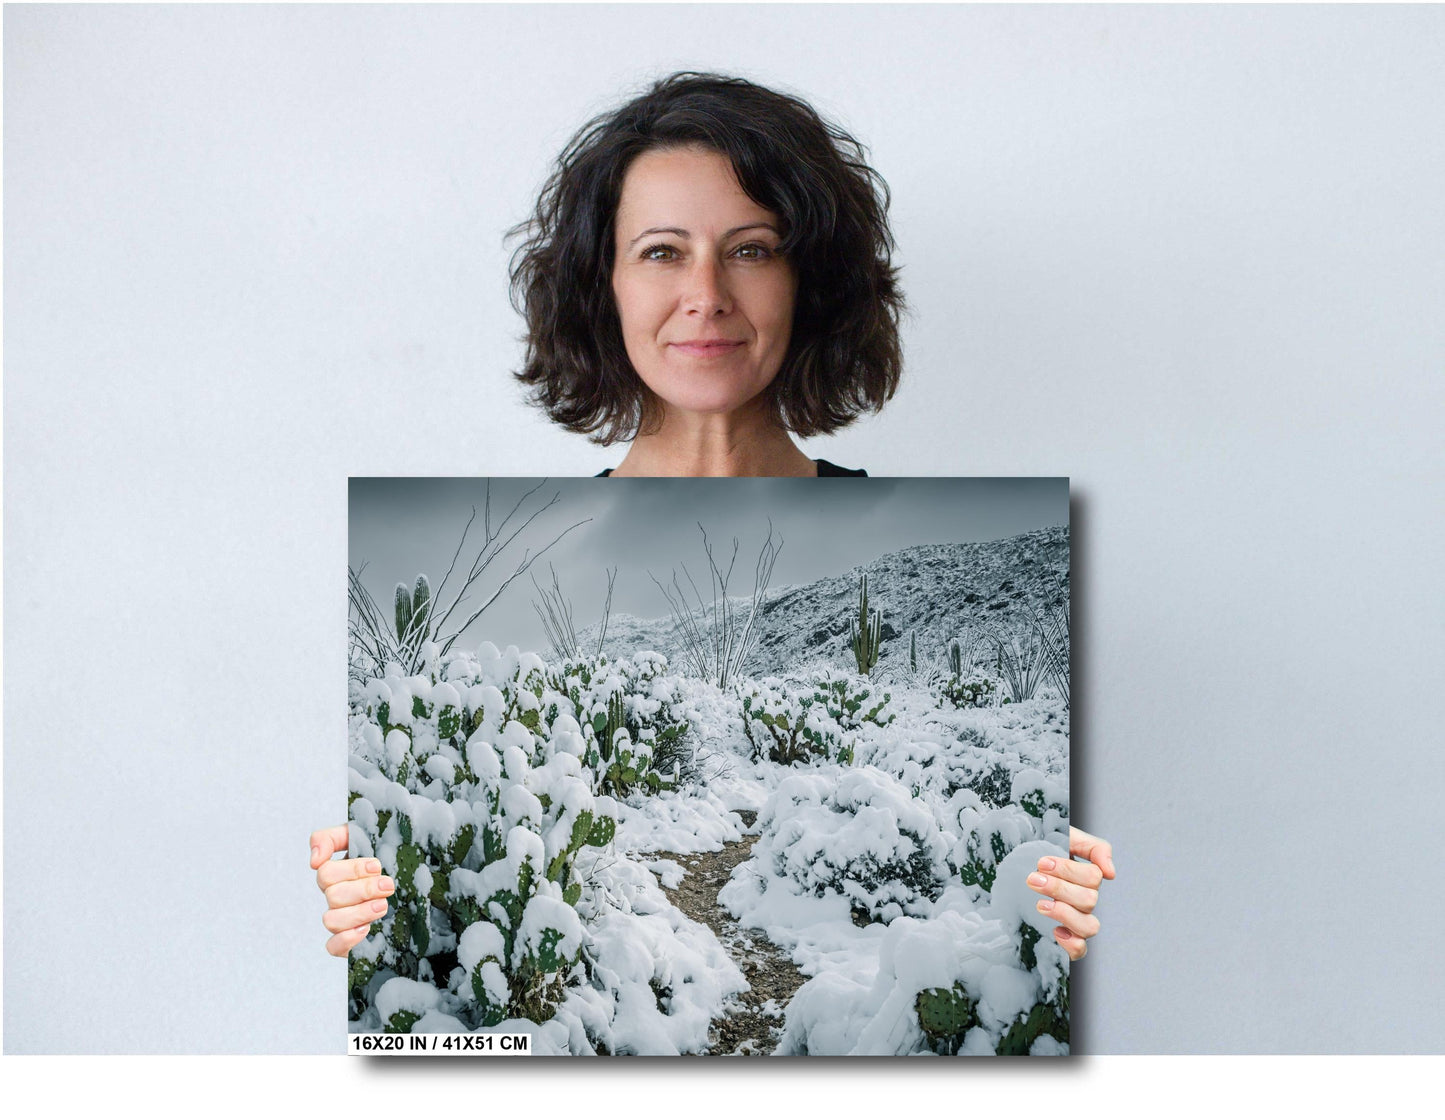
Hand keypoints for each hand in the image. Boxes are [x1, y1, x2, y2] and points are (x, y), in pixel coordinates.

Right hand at [310, 824, 394, 957]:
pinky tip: (365, 929)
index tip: (376, 865)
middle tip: (387, 885)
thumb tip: (314, 860)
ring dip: (359, 912)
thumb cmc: (386, 854)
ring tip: (383, 905)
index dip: (351, 870)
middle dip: (363, 890)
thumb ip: (331, 838)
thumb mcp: (362, 835)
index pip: (326, 873)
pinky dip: (345, 940)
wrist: (415, 875)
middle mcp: (336, 897)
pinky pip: (333, 947)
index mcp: (337, 874)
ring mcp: (342, 919)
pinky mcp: (349, 940)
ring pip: (331, 920)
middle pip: (333, 896)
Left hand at [1026, 826, 1114, 960]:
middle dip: (1058, 888)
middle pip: (1089, 900)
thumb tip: (1111, 873)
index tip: (1042, 862)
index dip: (1068, 870)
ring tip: (1040, 904)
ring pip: (1089, 927)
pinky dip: (1071, 944)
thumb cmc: (1040, 848)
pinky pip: (1079, 950)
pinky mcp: (1063, 937)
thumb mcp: (1066, 837)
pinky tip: (1055, 931)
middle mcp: (1084, 900)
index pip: (1093, 877)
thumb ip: (1094, 847)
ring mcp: (1075, 920)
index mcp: (1086, 877)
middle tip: (1033, 878)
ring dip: (1064, 914)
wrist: (1011, 862)